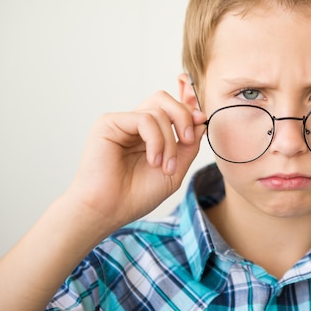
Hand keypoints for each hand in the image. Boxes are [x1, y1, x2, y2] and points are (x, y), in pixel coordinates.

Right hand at [66, 90, 205, 230]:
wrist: (110, 211)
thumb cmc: (136, 196)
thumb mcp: (174, 170)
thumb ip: (188, 146)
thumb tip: (201, 121)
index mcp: (148, 134)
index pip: (170, 109)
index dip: (188, 113)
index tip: (202, 123)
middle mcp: (134, 125)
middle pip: (163, 99)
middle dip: (183, 116)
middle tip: (188, 140)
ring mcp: (121, 123)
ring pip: (158, 111)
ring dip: (169, 141)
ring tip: (164, 166)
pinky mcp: (108, 123)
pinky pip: (144, 119)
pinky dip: (156, 140)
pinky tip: (153, 161)